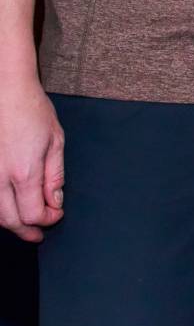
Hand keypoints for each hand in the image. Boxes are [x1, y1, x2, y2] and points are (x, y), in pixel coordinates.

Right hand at [0, 71, 64, 243]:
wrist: (5, 91)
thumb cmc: (32, 111)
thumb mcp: (55, 142)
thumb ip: (55, 176)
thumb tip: (55, 202)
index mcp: (23, 171)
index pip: (33, 214)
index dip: (47, 220)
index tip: (56, 216)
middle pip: (10, 219)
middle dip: (27, 230)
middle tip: (38, 234)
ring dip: (9, 222)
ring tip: (24, 224)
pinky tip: (8, 206)